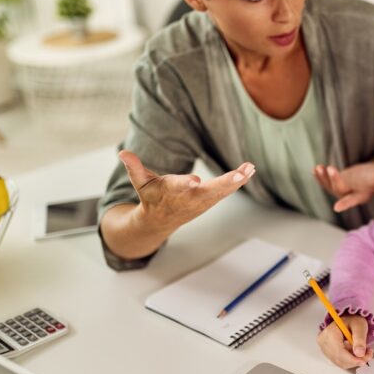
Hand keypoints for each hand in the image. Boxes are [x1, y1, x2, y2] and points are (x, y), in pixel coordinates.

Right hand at [119, 150, 254, 231]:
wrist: (160, 220)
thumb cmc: (150, 197)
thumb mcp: (140, 183)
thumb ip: (134, 168)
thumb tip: (122, 153)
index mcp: (171, 192)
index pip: (178, 187)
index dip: (185, 183)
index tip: (195, 180)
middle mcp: (189, 198)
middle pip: (209, 191)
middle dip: (225, 184)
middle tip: (240, 175)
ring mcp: (202, 201)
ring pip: (222, 191)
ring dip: (237, 180)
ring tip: (250, 168)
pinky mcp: (210, 200)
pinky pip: (227, 190)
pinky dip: (239, 180)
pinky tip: (250, 170)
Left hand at [313, 162, 373, 211]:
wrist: (373, 174)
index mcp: (361, 195)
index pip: (352, 200)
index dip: (345, 203)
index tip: (337, 207)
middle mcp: (349, 194)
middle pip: (339, 188)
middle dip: (334, 179)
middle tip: (330, 168)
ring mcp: (341, 189)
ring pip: (330, 185)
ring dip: (323, 177)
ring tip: (318, 168)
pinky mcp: (336, 183)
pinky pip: (326, 181)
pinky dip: (320, 176)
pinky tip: (314, 169)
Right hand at [317, 315, 373, 368]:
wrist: (347, 321)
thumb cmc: (352, 321)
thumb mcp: (359, 325)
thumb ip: (360, 339)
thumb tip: (359, 354)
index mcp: (330, 333)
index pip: (339, 352)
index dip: (352, 359)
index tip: (363, 361)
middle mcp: (324, 342)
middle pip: (339, 359)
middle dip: (355, 361)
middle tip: (368, 356)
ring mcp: (324, 348)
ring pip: (340, 363)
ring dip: (354, 362)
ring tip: (365, 353)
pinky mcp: (328, 353)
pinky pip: (340, 362)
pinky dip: (350, 361)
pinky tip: (357, 354)